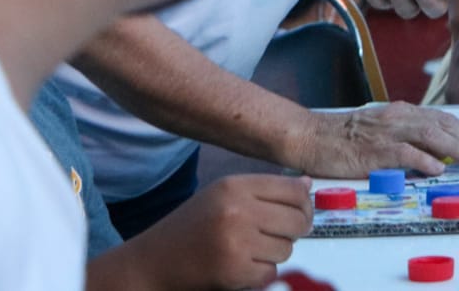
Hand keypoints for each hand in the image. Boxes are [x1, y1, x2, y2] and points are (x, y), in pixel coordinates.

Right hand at [123, 175, 311, 289]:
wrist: (152, 263)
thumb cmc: (190, 227)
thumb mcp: (222, 196)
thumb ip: (265, 189)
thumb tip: (307, 185)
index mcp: (234, 187)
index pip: (294, 190)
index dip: (304, 204)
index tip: (300, 212)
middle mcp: (237, 210)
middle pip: (298, 220)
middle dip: (295, 230)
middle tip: (278, 235)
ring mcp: (236, 242)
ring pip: (287, 248)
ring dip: (275, 253)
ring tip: (250, 250)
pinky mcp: (234, 271)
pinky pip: (271, 272)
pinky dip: (261, 273)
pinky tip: (241, 266)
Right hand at [299, 103, 458, 176]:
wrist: (310, 135)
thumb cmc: (343, 137)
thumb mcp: (379, 128)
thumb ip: (403, 135)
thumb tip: (432, 152)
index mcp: (400, 112)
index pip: (440, 118)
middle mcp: (397, 118)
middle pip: (441, 125)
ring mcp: (386, 133)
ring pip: (429, 135)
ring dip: (454, 149)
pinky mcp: (373, 150)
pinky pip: (403, 152)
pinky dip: (424, 159)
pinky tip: (438, 169)